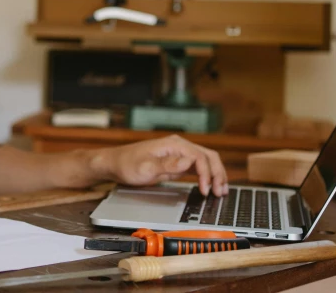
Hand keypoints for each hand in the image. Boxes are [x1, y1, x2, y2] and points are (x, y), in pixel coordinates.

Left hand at [100, 135, 228, 195]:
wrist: (115, 164)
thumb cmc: (127, 164)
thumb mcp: (145, 167)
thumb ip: (167, 165)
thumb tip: (187, 162)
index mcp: (173, 144)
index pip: (199, 157)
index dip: (206, 174)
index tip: (205, 189)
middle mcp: (178, 146)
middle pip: (208, 156)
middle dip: (217, 173)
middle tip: (220, 192)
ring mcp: (179, 154)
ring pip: (206, 161)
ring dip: (216, 175)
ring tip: (221, 191)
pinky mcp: (177, 163)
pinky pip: (198, 167)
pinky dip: (207, 176)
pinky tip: (211, 186)